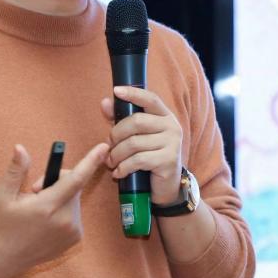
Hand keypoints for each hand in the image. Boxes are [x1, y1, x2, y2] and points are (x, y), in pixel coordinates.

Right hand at [0, 142, 107, 277]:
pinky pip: (75, 213)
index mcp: (47, 206)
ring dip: (62, 196)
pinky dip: (65, 210)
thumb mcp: (2, 195)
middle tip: (35, 190)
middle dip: (58, 180)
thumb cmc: (2, 224)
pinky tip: (48, 219)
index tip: (103, 147)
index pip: (75, 179)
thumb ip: (15, 171)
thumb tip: (20, 148)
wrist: (5, 258)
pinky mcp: (76, 239)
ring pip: (74, 199)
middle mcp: (64, 220)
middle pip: (73, 186)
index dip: (90, 161)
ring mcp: (72, 231)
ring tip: (40, 208)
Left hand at [99, 85, 182, 204]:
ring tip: (111, 162)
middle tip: (109, 146)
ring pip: (134, 143)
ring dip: (116, 154)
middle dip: (116, 134)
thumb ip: (120, 119)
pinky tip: (118, 172)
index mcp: (165, 116)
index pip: (150, 99)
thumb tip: (105, 102)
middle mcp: (172, 126)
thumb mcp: (135, 136)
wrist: (166, 186)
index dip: (133, 93)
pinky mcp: (168, 161)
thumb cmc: (148, 156)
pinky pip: (138, 160)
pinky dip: (123, 167)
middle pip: (136, 121)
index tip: (116, 91)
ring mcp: (172, 144)